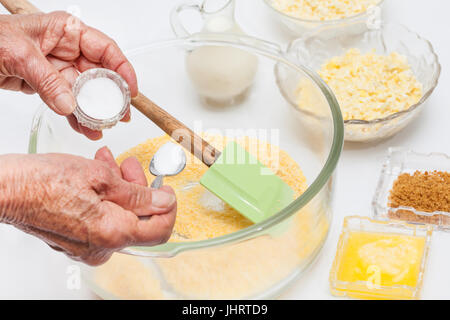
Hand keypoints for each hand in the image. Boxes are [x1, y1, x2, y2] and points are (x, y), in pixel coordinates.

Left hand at [0, 12, 137, 139]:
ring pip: (85, 92)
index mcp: (66, 31)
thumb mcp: (19, 54)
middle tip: (120, 114)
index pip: (105, 49)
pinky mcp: (48, 85)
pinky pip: (68, 102)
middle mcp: (66, 49)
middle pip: (99, 74)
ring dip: (94, 112)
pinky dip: (76, 117)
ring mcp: (58, 68)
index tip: (130, 90)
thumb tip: (69, 103)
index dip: (122, 69)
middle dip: (111, 96)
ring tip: (102, 127)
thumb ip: (47, 80)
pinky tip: (84, 128)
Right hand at [0, 148, 175, 265]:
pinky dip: (104, 198)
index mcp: (114, 233)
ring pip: (119, 216)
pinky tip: (97, 176)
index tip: (166, 189)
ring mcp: (87, 246)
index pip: (160, 229)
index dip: (169, 207)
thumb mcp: (101, 177)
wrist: (5, 190)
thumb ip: (138, 194)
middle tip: (130, 165)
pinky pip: (101, 220)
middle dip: (139, 188)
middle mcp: (102, 247)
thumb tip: (163, 202)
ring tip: (109, 163)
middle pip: (138, 220)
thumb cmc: (43, 182)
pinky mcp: (75, 241)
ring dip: (120, 188)